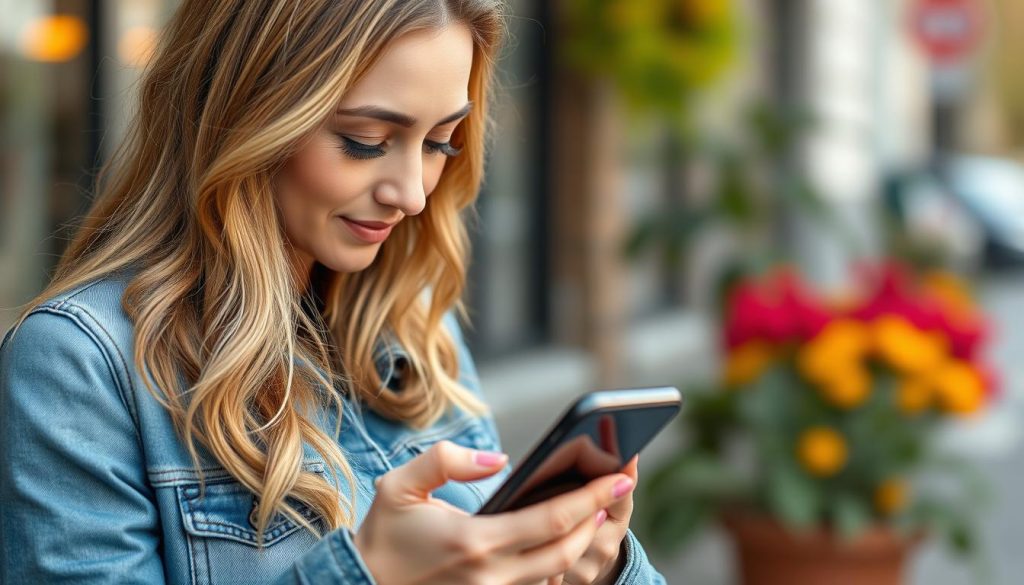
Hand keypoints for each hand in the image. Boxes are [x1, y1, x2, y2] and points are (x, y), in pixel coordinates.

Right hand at [353, 440, 634, 584]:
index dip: (593, 498)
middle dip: (597, 521)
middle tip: (614, 493)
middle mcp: (491, 577)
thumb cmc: (380, 536)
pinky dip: (552, 568)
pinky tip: (557, 543)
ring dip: (579, 546)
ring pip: (554, 576)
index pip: (553, 519)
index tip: (621, 479)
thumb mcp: (400, 486)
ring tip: (592, 514)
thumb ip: (446, 460)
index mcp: (475, 542)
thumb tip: (497, 460)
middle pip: (566, 552)